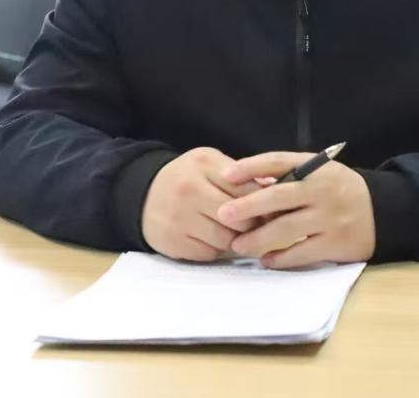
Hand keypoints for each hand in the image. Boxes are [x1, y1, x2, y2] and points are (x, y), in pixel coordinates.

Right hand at [141, 147, 261, 261]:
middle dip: (252, 225)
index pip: (248, 189)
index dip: (265, 203)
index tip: (273, 210)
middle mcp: (189, 189)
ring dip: (235, 239)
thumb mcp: (210, 164)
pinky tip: (210, 238)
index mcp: (203, 164)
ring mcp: (179, 217)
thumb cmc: (187, 179)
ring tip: (233, 231)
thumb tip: (277, 192)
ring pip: (227, 240)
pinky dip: (215, 249)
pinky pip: (210, 254)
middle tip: (257, 224)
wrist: (141, 195)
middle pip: (241, 219)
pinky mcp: (173, 242)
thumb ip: (241, 176)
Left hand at [216, 151, 375, 268]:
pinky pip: (301, 253)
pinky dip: (280, 258)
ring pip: (286, 229)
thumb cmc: (339, 190)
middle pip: (279, 196)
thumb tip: (246, 182)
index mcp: (316, 168)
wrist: (382, 212)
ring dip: (258, 239)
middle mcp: (322, 190)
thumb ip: (289, 175)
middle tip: (223, 214)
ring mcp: (329, 218)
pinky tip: (265, 260)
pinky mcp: (335, 244)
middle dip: (248, 206)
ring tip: (238, 245)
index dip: (252, 167)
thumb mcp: (320, 172)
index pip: (279, 161)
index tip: (227, 175)